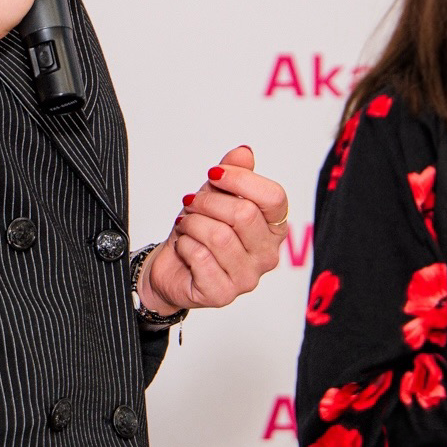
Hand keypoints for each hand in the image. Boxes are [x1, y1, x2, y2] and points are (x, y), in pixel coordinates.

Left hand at [139, 146, 288, 311]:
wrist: (172, 266)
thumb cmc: (199, 231)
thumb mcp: (215, 195)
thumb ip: (232, 174)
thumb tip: (244, 152)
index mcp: (274, 228)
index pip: (274, 197)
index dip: (241, 179)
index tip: (215, 174)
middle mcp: (268, 255)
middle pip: (244, 214)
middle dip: (208, 202)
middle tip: (191, 203)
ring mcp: (248, 278)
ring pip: (219, 235)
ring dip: (192, 224)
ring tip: (187, 225)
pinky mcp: (223, 294)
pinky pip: (201, 257)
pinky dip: (185, 245)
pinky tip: (185, 247)